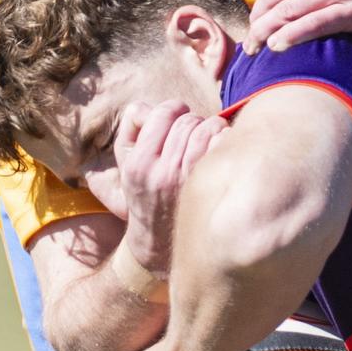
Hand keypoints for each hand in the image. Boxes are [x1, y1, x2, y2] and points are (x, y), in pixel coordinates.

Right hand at [84, 100, 228, 272]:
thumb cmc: (145, 194)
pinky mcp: (211, 187)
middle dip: (191, 120)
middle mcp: (162, 172)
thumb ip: (133, 129)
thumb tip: (145, 107)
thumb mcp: (127, 164)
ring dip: (210, 127)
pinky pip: (223, 145)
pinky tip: (219, 151)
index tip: (176, 117)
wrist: (158, 243)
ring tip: (207, 138)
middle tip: (191, 133)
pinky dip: (224, 141)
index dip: (173, 109)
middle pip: (187, 121)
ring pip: (207, 129)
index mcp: (139, 164)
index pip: (163, 114)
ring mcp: (189, 181)